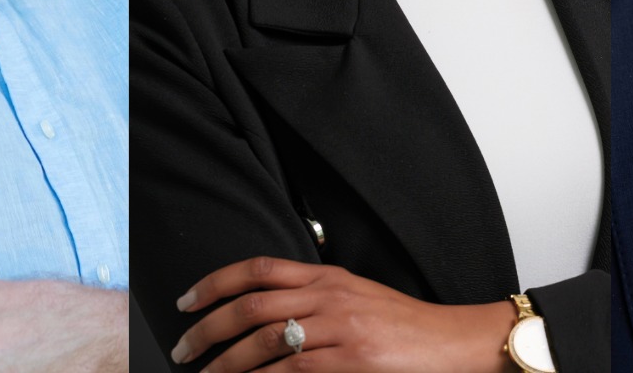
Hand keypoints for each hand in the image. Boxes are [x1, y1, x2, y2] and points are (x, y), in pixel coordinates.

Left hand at [171, 257, 515, 372]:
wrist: (448, 342)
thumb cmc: (402, 325)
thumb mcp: (356, 296)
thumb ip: (313, 297)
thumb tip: (261, 312)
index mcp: (328, 276)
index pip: (259, 269)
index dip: (215, 283)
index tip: (187, 302)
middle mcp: (329, 297)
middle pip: (251, 306)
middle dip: (207, 330)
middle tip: (184, 348)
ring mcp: (339, 330)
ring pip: (263, 343)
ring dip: (225, 363)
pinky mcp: (349, 362)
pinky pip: (290, 372)